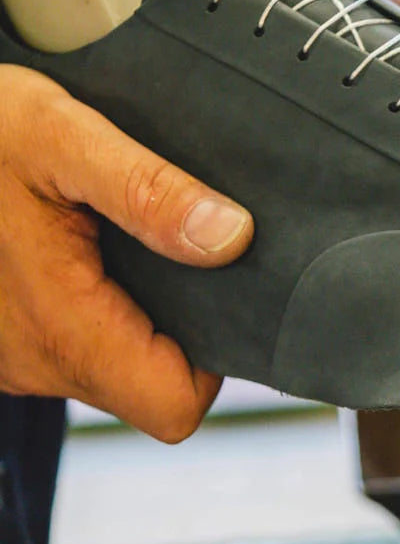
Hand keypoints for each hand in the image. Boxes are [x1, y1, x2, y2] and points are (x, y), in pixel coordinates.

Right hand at [0, 64, 253, 441]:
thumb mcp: (60, 136)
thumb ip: (149, 191)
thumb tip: (233, 237)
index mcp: (57, 329)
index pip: (172, 407)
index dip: (212, 361)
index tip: (218, 289)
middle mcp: (30, 360)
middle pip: (147, 386)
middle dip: (181, 327)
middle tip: (182, 247)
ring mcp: (12, 353)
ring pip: (111, 364)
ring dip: (139, 313)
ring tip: (134, 238)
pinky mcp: (2, 335)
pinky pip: (73, 340)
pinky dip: (99, 302)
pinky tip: (92, 243)